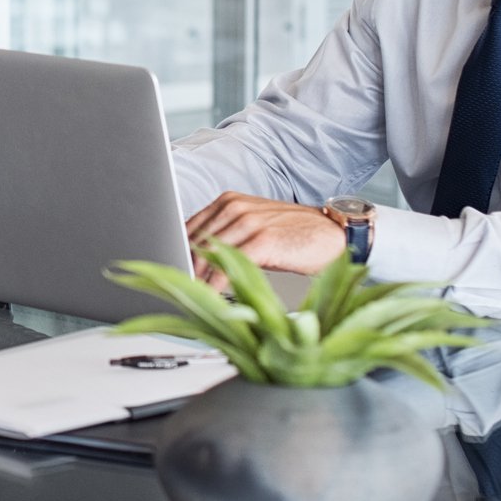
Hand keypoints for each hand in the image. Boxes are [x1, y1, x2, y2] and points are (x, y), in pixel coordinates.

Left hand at [184, 192, 345, 287]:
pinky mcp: (263, 239)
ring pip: (207, 255)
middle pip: (194, 242)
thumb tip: (196, 259)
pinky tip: (210, 297)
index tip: (167, 271)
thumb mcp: (253, 227)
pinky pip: (228, 265)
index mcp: (228, 202)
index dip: (176, 252)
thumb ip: (226, 235)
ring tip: (187, 298)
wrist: (333, 233)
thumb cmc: (294, 233)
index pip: (188, 228)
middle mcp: (234, 208)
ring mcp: (248, 222)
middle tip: (174, 291)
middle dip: (183, 268)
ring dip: (195, 279)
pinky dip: (215, 284)